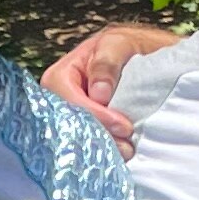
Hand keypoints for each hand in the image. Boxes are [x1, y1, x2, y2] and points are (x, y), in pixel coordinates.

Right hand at [39, 23, 175, 153]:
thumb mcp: (117, 44)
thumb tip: (98, 94)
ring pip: (79, 141)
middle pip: (70, 126)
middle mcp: (59, 102)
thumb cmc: (124, 49)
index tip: (123, 125)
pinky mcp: (84, 133)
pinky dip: (106, 152)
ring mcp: (71, 120)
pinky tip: (122, 155)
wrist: (139, 61)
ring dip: (105, 148)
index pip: (68, 100)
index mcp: (60, 76)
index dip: (94, 114)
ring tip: (129, 151)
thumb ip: (107, 61)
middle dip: (100, 136)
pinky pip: (88, 148)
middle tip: (127, 146)